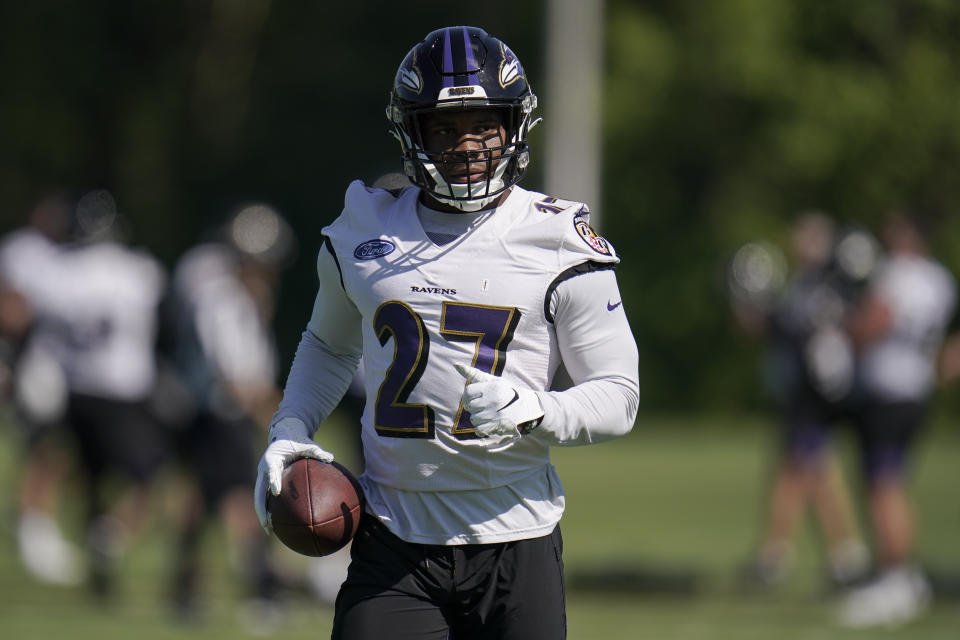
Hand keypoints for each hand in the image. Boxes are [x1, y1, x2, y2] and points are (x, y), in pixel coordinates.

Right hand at [254, 417, 333, 533]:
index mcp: (272, 458)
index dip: (273, 481)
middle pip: (259, 492)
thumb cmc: (296, 439)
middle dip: (262, 508)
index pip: (271, 470)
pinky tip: (278, 524)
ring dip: (263, 514)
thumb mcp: (306, 443)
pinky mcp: (267, 481)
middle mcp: (264, 469)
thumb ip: (317, 451)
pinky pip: (266, 498)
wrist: (284, 435)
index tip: (276, 492)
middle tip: (267, 523)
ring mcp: (263, 477)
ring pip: (260, 498)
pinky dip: (270, 510)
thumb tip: (331, 458)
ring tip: (270, 531)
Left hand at [454, 363, 543, 437]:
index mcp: (492, 387)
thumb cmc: (507, 392)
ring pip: (474, 419)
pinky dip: (482, 428)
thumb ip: (474, 374)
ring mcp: (496, 415)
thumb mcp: (493, 380)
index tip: (476, 397)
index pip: (468, 392)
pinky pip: (479, 429)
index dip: (469, 396)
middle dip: (474, 407)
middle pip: (470, 406)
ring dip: (479, 417)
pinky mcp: (498, 427)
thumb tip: (455, 364)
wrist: (528, 408)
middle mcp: (493, 400)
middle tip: (484, 405)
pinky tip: (490, 422)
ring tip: (489, 414)